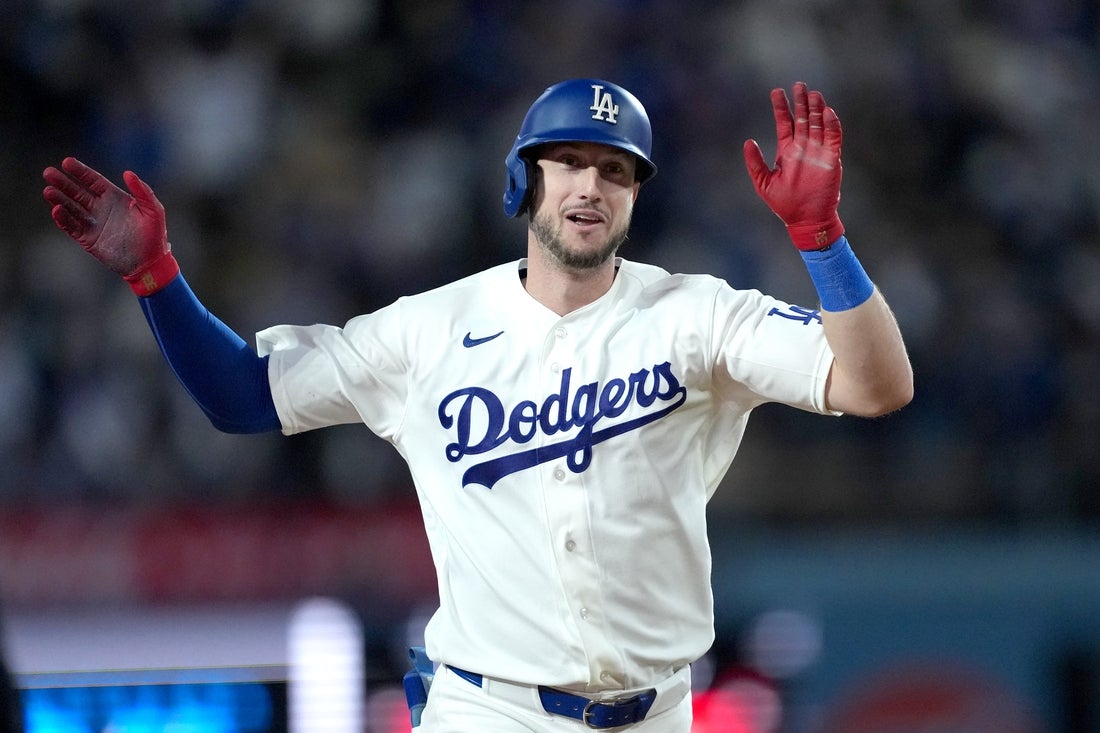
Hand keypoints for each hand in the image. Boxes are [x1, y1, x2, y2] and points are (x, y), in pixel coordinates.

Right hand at [42, 157, 178, 294]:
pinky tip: (56, 210)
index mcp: (115, 198)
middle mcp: (101, 208)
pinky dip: (63, 219)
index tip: (66, 162)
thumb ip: (143, 192)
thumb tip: (128, 173)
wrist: (149, 263)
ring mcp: (93, 223)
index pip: (93, 181)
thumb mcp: (154, 211)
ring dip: (59, 199)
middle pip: (77, 192)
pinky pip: (72, 227)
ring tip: (48, 190)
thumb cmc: (154, 236)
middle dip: (63, 182)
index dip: (80, 171)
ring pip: (71, 208)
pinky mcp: (88, 239)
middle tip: (48, 173)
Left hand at [743, 82, 843, 250]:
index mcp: (787, 151)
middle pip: (802, 118)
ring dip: (816, 109)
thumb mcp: (763, 183)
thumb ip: (755, 163)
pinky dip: (831, 124)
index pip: (785, 123)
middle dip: (801, 102)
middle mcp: (803, 148)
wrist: (806, 220)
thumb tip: (748, 142)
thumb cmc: (785, 204)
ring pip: (818, 124)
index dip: (781, 107)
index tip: (776, 91)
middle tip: (799, 84)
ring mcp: (818, 151)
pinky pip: (834, 137)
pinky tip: (827, 112)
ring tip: (813, 94)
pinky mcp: (831, 158)